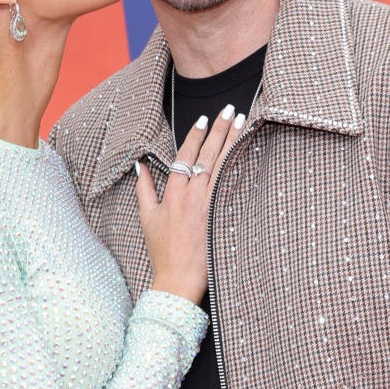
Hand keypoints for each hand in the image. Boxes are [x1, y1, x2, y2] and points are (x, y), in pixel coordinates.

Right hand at [137, 104, 245, 304]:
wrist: (178, 279)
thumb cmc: (163, 252)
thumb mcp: (147, 219)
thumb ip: (144, 189)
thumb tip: (140, 166)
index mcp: (172, 194)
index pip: (185, 156)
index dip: (195, 136)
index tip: (203, 119)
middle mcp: (191, 195)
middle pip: (207, 155)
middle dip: (218, 130)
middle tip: (229, 109)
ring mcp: (209, 205)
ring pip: (223, 165)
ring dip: (233, 141)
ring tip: (242, 121)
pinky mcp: (222, 215)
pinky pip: (233, 184)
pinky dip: (240, 165)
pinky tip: (249, 152)